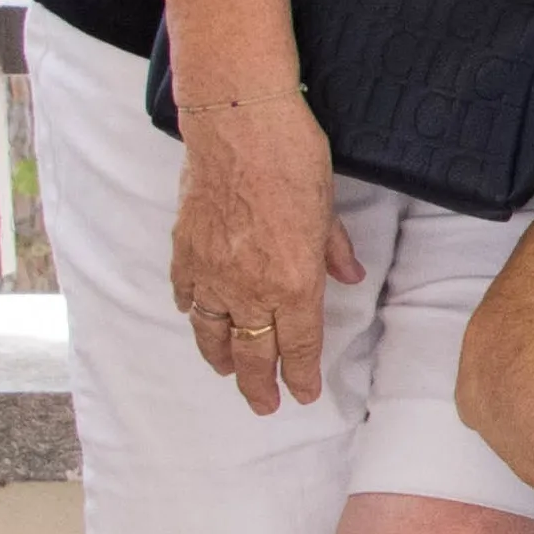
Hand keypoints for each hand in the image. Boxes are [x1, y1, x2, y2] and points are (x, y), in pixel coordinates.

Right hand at [166, 96, 364, 412]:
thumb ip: (335, 252)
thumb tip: (348, 278)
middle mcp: (249, 288)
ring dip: (220, 357)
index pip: (299, 345)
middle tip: (264, 406)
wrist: (238, 127)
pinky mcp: (184, 251)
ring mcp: (211, 272)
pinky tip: (194, 318)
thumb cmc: (292, 161)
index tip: (301, 396)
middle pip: (252, 352)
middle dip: (259, 384)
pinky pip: (185, 295)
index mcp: (293, 283)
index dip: (300, 375)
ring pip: (212, 331)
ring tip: (226, 373)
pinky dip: (190, 311)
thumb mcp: (329, 210)